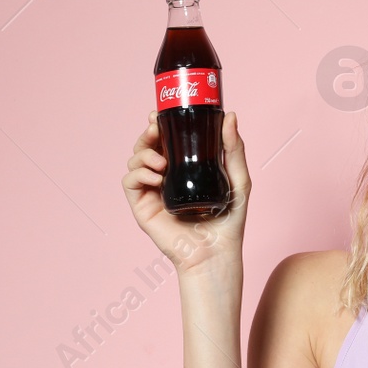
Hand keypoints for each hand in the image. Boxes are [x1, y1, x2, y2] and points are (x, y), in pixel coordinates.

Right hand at [122, 108, 249, 275]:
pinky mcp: (143, 208)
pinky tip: (156, 177)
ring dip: (143, 154)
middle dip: (146, 134)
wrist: (217, 252)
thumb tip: (230, 116)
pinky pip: (130, 182)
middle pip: (145, 147)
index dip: (158, 125)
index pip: (165, 141)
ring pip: (134, 161)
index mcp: (184, 169)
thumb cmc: (229, 221)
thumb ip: (233, 148)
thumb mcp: (237, 179)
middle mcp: (165, 178)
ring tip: (161, 162)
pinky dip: (138, 174)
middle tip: (155, 129)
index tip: (160, 115)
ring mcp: (152, 193)